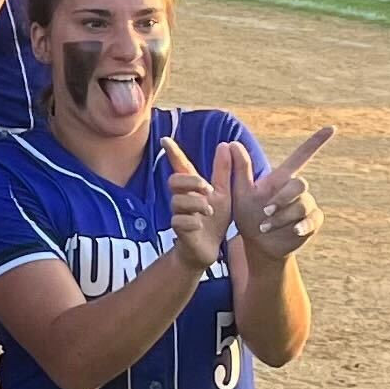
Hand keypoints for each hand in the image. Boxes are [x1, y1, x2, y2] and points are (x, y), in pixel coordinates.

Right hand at [163, 136, 234, 271]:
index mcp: (193, 189)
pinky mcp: (178, 230)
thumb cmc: (214, 220)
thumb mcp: (224, 194)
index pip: (180, 166)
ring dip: (197, 204)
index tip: (165, 139)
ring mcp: (178, 214)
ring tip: (209, 211)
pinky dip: (194, 222)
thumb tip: (224, 144)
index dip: (173, 153)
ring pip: (178, 201)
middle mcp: (182, 198)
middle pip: (174, 180)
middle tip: (208, 189)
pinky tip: (200, 226)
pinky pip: (180, 220)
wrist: (209, 249)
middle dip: (191, 182)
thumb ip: (223, 171)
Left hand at [237, 125, 330, 260]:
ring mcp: (306, 205)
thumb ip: (239, 169)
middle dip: (282, 198)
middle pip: (300, 184)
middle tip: (264, 211)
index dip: (315, 142)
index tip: (331, 128)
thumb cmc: (247, 215)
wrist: (258, 243)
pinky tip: (293, 231)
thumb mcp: (240, 193)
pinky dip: (301, 225)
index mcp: (281, 179)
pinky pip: (312, 220)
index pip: (301, 156)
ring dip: (282, 217)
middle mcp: (296, 190)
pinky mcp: (312, 221)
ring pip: (302, 205)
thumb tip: (231, 143)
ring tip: (264, 227)